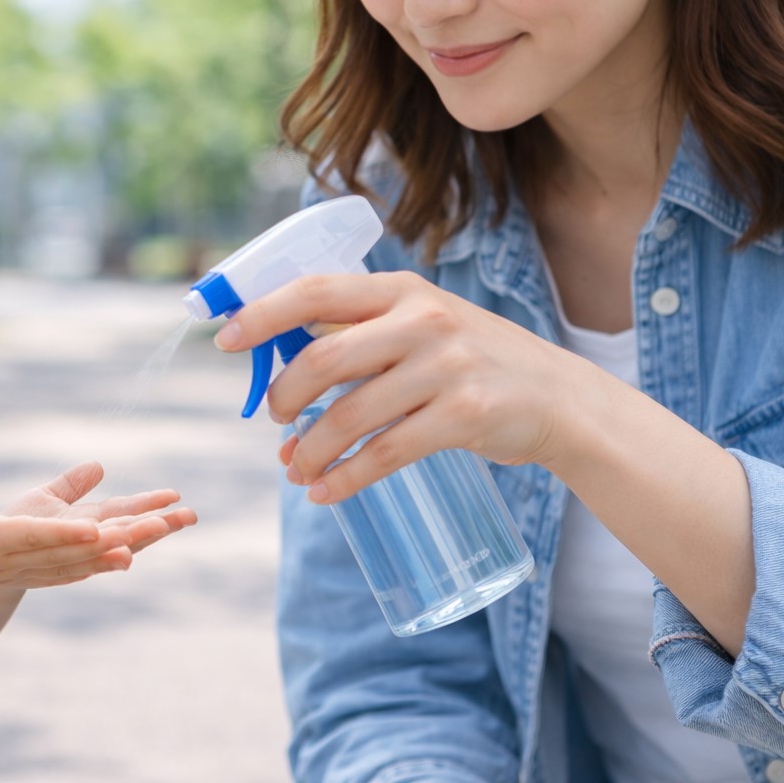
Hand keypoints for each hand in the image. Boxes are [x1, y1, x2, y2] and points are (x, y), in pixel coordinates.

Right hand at [0, 463, 195, 599]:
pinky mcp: (32, 572)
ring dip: (125, 545)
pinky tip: (129, 557)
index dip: (69, 534)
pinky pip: (76, 569)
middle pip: (78, 550)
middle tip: (164, 521)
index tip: (99, 530)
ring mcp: (29, 570)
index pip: (38, 537)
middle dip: (122, 536)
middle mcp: (20, 561)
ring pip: (86, 560)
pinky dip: (104, 562)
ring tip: (164, 528)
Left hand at [214, 271, 602, 503]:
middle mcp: (423, 320)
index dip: (261, 314)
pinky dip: (346, 478)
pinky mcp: (465, 416)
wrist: (559, 398)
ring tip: (295, 468)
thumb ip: (362, 333)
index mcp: (401, 290)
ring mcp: (446, 367)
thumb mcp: (422, 325)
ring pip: (348, 413)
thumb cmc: (471, 362)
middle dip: (284, 394)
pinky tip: (326, 493)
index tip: (224, 340)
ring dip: (309, 448)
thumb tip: (281, 365)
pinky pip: (386, 452)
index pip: (314, 291)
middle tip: (274, 419)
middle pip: (322, 357)